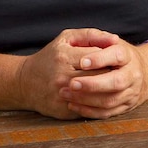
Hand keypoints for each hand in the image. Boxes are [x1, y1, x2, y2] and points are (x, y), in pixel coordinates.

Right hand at [18, 28, 147, 119]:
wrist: (25, 82)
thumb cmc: (51, 56)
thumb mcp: (66, 38)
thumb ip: (91, 35)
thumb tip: (115, 40)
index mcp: (64, 57)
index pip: (97, 58)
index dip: (110, 59)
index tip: (119, 59)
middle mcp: (62, 77)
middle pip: (98, 78)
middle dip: (112, 75)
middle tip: (122, 73)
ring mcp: (62, 96)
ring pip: (95, 96)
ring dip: (109, 91)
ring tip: (116, 85)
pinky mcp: (63, 111)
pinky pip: (88, 109)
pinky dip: (99, 105)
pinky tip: (104, 98)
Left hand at [57, 30, 147, 118]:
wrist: (142, 72)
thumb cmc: (117, 54)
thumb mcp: (109, 42)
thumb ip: (98, 37)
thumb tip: (93, 38)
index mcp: (128, 55)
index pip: (116, 56)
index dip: (99, 59)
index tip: (82, 62)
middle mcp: (132, 75)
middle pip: (116, 82)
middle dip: (92, 84)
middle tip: (71, 83)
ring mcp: (131, 93)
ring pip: (110, 100)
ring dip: (86, 100)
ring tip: (66, 94)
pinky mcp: (125, 107)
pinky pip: (107, 113)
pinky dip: (89, 111)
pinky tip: (73, 105)